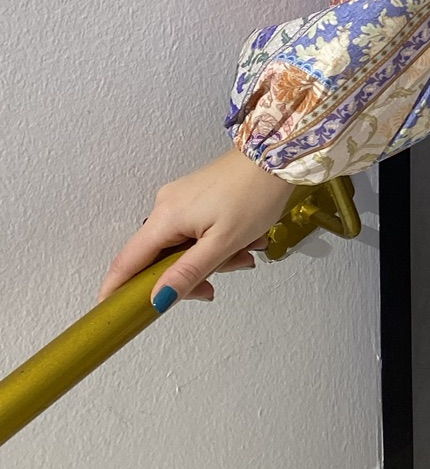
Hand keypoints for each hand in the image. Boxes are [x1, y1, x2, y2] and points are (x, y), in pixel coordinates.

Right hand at [98, 147, 297, 308]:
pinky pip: (195, 231)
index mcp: (166, 218)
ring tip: (245, 253)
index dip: (117, 288)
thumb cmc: (254, 195)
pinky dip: (216, 243)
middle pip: (160, 258)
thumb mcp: (223, 243)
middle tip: (217, 283)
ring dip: (211, 258)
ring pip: (183, 246)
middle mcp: (166, 206)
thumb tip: (157, 299)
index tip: (113, 311)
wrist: (276, 157)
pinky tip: (244, 240)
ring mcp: (180, 200)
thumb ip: (188, 273)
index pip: (128, 262)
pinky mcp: (196, 196)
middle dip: (189, 275)